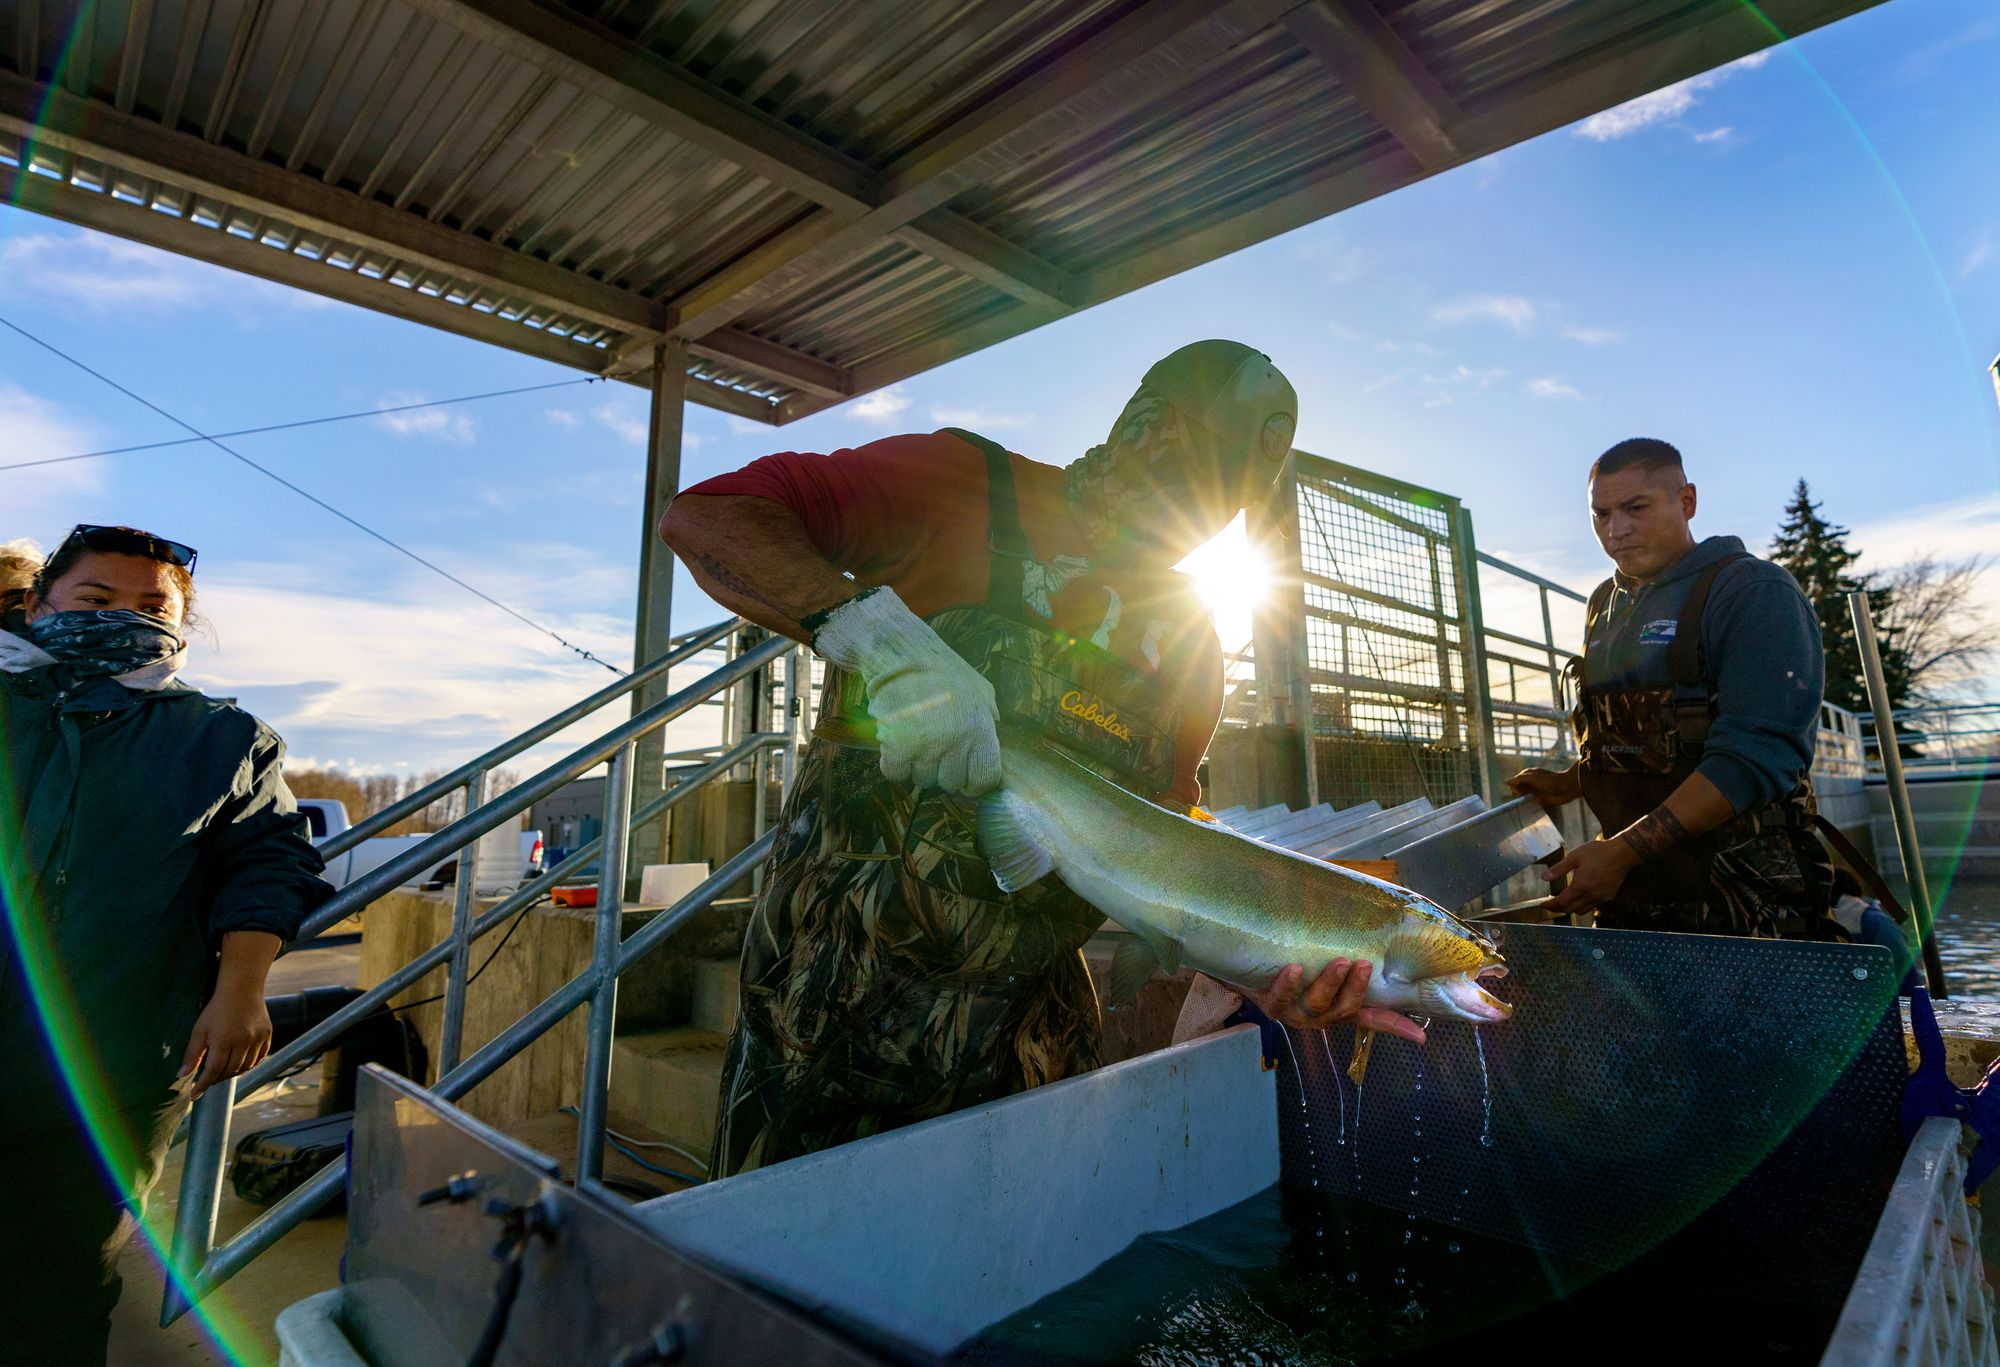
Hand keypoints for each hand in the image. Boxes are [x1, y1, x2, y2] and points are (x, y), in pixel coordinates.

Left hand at [180, 982, 272, 1098]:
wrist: (242, 989)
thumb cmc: (216, 1009)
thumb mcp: (199, 1029)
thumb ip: (192, 1053)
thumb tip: (182, 1075)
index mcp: (223, 1040)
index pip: (213, 1071)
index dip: (203, 1085)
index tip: (194, 1096)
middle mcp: (243, 1041)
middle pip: (229, 1071)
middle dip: (216, 1079)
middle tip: (208, 1079)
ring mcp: (257, 1039)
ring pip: (245, 1067)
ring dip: (232, 1073)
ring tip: (222, 1071)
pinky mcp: (267, 1036)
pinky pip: (258, 1058)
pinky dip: (248, 1065)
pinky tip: (239, 1063)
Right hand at [812, 587, 1001, 795]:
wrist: (901, 652)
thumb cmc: (942, 670)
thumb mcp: (980, 690)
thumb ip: (989, 719)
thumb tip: (992, 744)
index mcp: (981, 730)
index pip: (984, 780)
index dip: (973, 782)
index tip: (964, 774)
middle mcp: (956, 743)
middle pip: (950, 783)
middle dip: (942, 770)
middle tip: (933, 748)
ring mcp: (926, 747)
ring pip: (922, 780)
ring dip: (917, 766)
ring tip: (914, 739)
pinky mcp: (896, 747)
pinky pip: (896, 774)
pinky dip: (893, 764)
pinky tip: (896, 744)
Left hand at [1248, 959, 1426, 1043]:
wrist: (1242, 965)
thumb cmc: (1291, 957)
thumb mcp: (1322, 954)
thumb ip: (1348, 946)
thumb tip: (1379, 918)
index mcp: (1338, 1006)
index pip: (1373, 1018)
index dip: (1396, 1026)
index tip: (1420, 1035)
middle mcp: (1319, 1014)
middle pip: (1345, 1009)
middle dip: (1356, 988)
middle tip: (1363, 964)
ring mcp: (1294, 1012)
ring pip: (1316, 1005)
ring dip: (1330, 983)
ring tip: (1339, 961)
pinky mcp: (1269, 1005)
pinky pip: (1280, 1000)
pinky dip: (1288, 985)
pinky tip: (1294, 969)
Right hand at [1506, 764, 1581, 807]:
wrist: (1567, 787)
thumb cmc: (1550, 780)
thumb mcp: (1533, 777)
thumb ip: (1519, 779)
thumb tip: (1505, 782)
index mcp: (1528, 776)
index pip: (1514, 783)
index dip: (1515, 788)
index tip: (1518, 792)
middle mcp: (1530, 785)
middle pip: (1518, 792)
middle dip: (1519, 795)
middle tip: (1526, 796)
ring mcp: (1535, 793)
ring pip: (1523, 799)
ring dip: (1523, 802)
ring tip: (1529, 802)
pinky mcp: (1541, 802)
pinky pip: (1531, 806)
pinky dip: (1529, 808)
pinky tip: (1531, 808)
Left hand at [1543, 837, 1639, 915]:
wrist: (1623, 853)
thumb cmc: (1598, 852)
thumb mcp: (1574, 857)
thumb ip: (1559, 869)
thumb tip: (1544, 877)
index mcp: (1581, 886)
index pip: (1562, 902)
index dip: (1550, 905)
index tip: (1543, 904)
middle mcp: (1591, 895)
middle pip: (1570, 910)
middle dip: (1558, 908)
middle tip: (1550, 904)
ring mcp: (1601, 897)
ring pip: (1581, 911)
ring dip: (1570, 909)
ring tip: (1563, 902)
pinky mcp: (1608, 896)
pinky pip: (1592, 906)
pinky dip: (1582, 905)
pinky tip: (1579, 897)